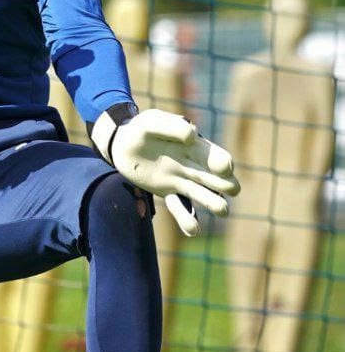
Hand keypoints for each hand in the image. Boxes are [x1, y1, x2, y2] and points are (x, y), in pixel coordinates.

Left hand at [93, 108, 240, 237]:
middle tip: (230, 189)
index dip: (225, 164)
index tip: (223, 168)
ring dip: (215, 203)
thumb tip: (193, 137)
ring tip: (222, 210)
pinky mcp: (167, 192)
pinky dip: (187, 220)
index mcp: (196, 147)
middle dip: (228, 185)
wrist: (121, 143)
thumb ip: (172, 127)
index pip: (219, 158)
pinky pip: (180, 209)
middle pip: (219, 179)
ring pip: (204, 196)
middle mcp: (193, 166)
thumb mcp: (153, 122)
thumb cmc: (141, 129)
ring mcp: (181, 181)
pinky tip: (193, 229)